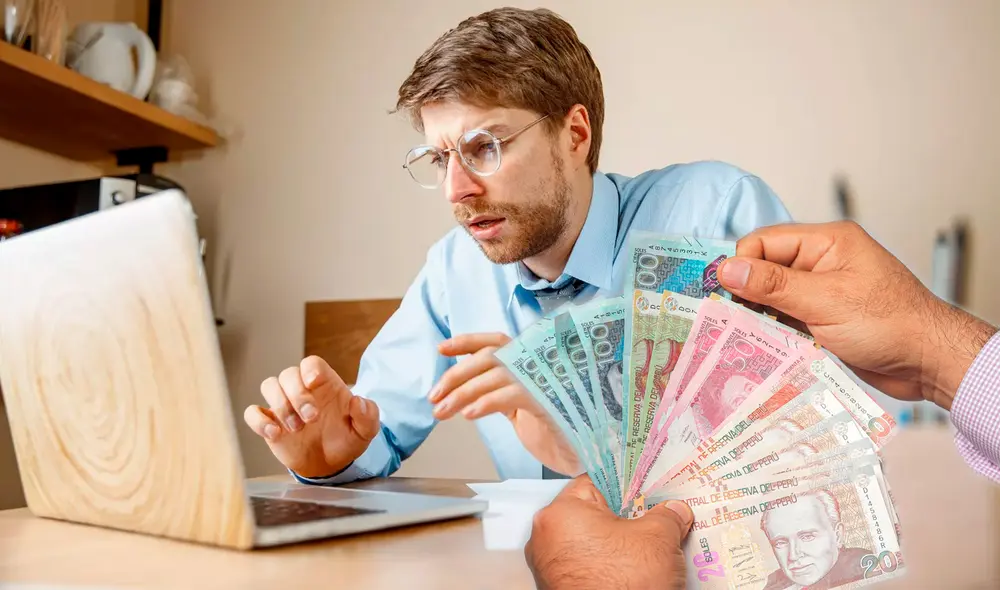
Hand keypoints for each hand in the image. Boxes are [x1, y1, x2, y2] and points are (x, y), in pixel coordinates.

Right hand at [243, 356, 380, 477]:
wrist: (330, 464)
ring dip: (280, 405)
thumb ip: (368, 415)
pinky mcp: (269, 422)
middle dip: (296, 394)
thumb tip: (358, 401)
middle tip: (311, 418)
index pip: (312, 363)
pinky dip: (259, 421)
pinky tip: (274, 434)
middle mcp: (301, 390)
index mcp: (325, 385)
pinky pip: (253, 412)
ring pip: (269, 385)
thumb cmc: (346, 440)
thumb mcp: (365, 431)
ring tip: (296, 428)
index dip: (309, 368)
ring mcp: (283, 405)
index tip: (313, 383)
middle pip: (288, 374)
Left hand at [429, 332, 582, 475]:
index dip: (466, 342)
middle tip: (433, 397)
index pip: (494, 341)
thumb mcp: (514, 401)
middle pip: (488, 358)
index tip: (440, 349)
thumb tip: (455, 383)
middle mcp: (537, 363)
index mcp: (528, 359)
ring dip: (462, 394)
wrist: (577, 451)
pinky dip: (486, 403)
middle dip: (455, 376)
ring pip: (494, 376)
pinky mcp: (548, 401)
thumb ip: (494, 386)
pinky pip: (511, 395)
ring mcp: (544, 380)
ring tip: (441, 411)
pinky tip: (468, 415)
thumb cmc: (545, 425)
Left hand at [525, 476, 692, 589]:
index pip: (595, 482)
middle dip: (624, 518)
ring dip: (615, 545)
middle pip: (592, 514)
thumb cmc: (623, 585)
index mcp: (560, 513)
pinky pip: (587, 567)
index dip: (625, 485)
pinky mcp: (559, 589)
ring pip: (589, 543)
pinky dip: (607, 567)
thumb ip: (667, 516)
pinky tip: (632, 571)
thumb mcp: (658, 540)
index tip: (645, 488)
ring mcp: (550, 567)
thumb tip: (674, 512)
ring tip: (647, 548)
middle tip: (653, 518)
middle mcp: (545, 538)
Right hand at [718, 221, 996, 408]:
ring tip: (747, 337)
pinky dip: (774, 332)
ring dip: (760, 317)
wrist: (929, 362)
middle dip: (748, 294)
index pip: (765, 242)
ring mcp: (822, 293)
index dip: (743, 265)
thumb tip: (727, 269)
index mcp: (826, 243)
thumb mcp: (825, 301)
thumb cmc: (890, 324)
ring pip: (773, 298)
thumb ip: (773, 285)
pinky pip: (786, 320)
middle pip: (765, 270)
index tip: (727, 294)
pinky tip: (766, 348)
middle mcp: (822, 263)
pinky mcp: (823, 320)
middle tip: (731, 320)